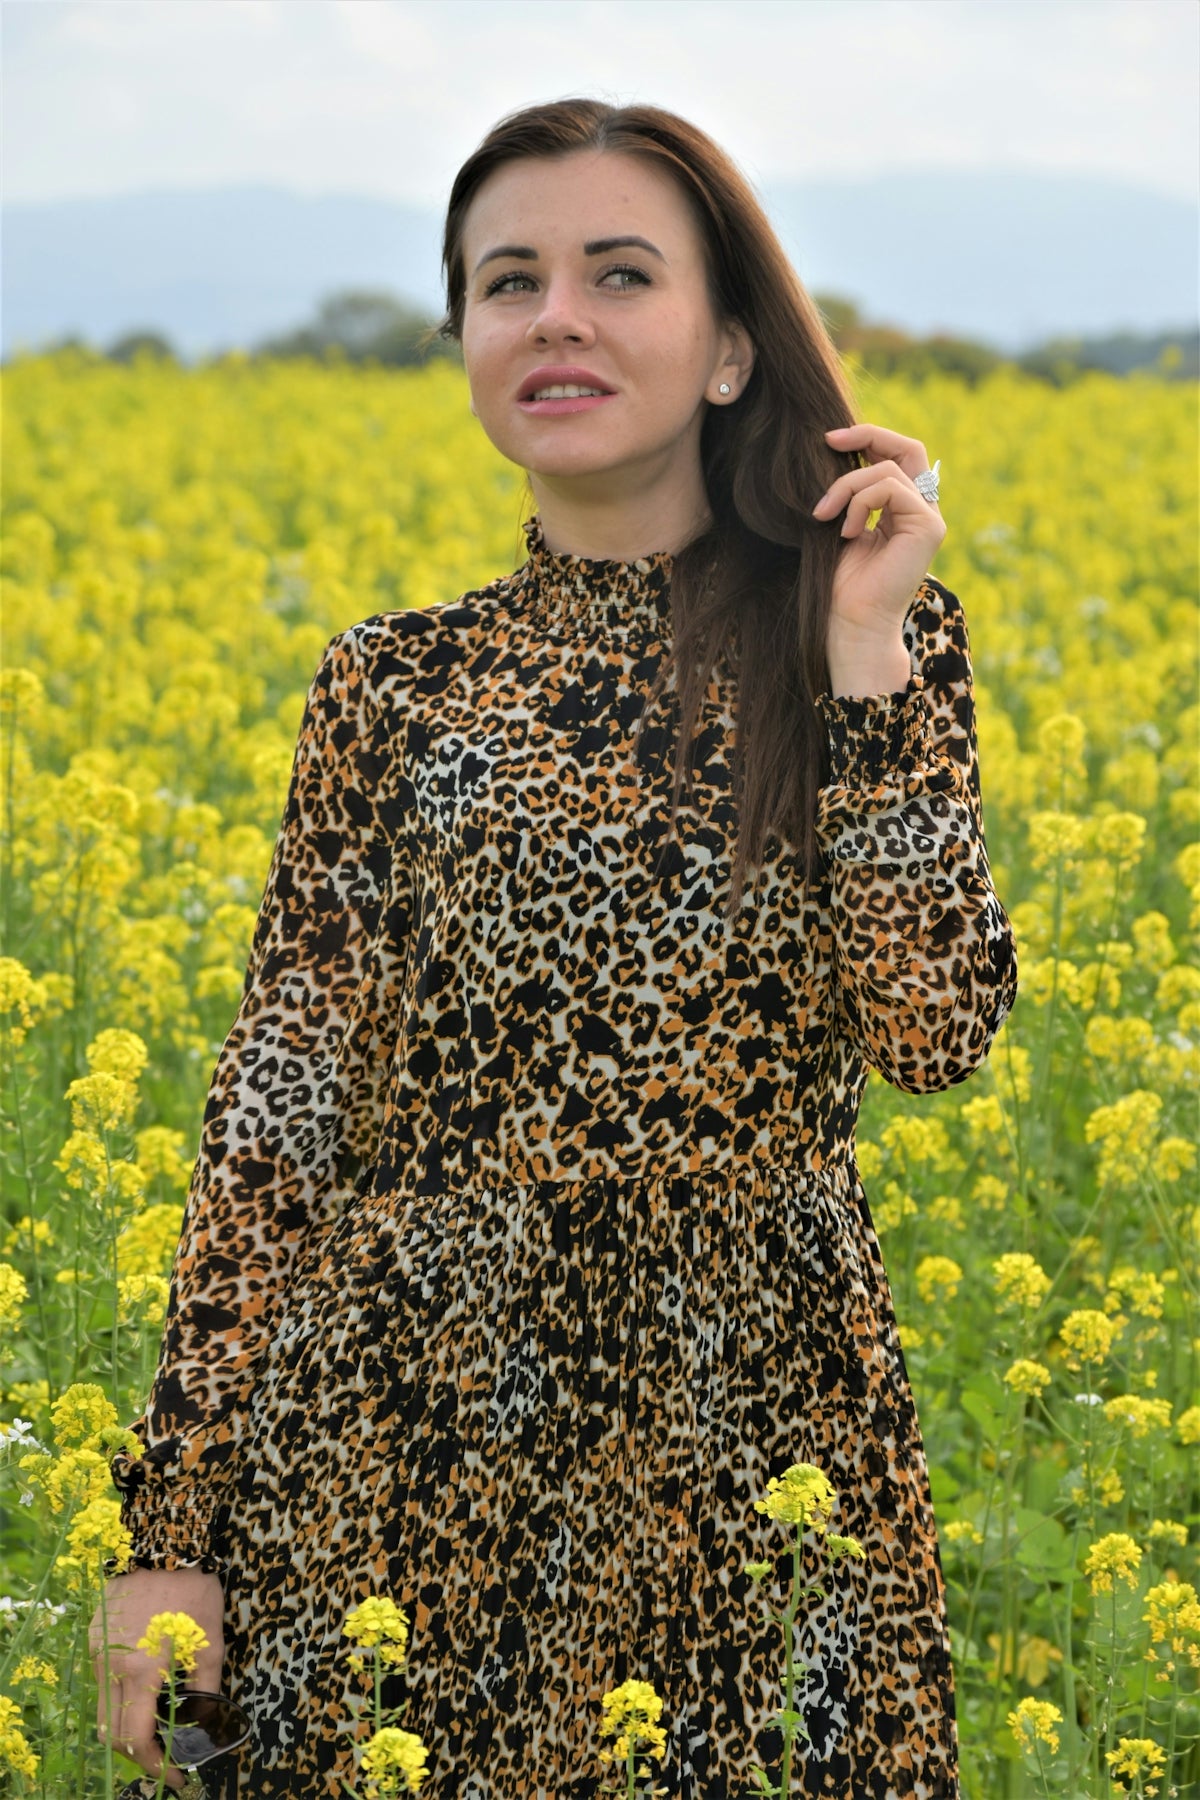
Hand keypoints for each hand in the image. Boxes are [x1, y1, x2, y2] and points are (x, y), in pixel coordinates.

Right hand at [89, 1567, 225, 1793]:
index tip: (177, 1776)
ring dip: (126, 1728)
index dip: (156, 1765)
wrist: (163, 1541)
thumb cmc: (192, 1588)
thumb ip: (207, 1686)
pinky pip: (102, 1681)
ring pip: (103, 1710)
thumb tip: (205, 1721)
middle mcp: (112, 1665)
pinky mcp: (95, 1636)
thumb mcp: (211, 1639)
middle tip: (166, 1758)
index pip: (137, 1739)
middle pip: (112, 1733)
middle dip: (139, 1754)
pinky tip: (143, 1691)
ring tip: (156, 1728)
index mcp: (141, 1670)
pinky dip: (120, 1699)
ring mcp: (98, 1651)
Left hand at [813, 422, 946, 695]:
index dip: (868, 438)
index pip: (897, 456)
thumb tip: (834, 452)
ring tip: (825, 517)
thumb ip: (849, 494)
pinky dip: (860, 504)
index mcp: (904, 511)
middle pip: (909, 448)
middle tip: (830, 441)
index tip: (828, 440)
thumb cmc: (842, 586)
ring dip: (847, 488)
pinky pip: (889, 489)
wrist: (852, 625)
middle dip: (868, 436)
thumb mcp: (841, 527)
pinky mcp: (928, 527)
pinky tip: (848, 532)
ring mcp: (930, 519)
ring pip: (888, 470)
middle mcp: (923, 512)